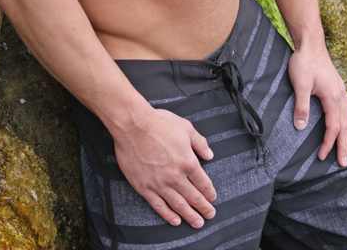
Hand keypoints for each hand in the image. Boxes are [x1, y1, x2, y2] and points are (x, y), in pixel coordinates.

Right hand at [112, 106, 216, 228]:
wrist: (133, 126)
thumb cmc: (159, 123)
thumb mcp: (186, 127)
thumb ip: (200, 143)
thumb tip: (210, 155)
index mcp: (188, 161)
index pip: (203, 182)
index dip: (209, 192)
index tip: (213, 198)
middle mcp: (175, 176)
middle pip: (193, 197)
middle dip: (204, 208)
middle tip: (210, 215)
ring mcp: (159, 184)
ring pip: (178, 205)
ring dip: (189, 215)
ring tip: (198, 223)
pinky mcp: (144, 187)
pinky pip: (158, 206)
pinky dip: (168, 215)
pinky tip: (175, 220)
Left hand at [287, 44, 346, 167]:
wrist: (310, 44)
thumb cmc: (304, 62)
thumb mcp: (300, 84)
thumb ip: (301, 106)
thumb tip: (301, 128)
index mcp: (333, 97)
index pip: (333, 126)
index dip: (328, 143)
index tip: (321, 156)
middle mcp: (341, 95)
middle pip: (346, 125)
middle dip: (345, 145)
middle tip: (344, 164)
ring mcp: (341, 90)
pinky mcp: (338, 86)